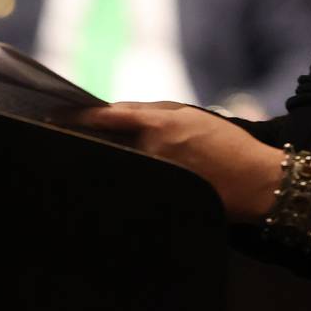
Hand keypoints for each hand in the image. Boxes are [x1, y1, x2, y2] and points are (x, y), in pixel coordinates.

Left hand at [68, 102, 284, 221]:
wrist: (255, 181)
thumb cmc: (226, 143)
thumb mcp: (191, 115)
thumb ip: (151, 112)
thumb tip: (115, 114)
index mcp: (159, 126)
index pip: (107, 119)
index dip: (77, 118)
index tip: (54, 118)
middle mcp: (152, 152)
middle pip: (107, 145)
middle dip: (88, 141)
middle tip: (65, 138)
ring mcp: (155, 177)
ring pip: (118, 166)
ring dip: (106, 162)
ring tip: (90, 160)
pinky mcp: (161, 197)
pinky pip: (133, 184)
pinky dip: (123, 180)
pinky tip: (118, 180)